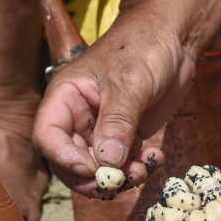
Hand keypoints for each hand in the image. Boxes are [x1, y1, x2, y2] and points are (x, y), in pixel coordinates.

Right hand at [32, 8, 196, 196]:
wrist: (173, 39)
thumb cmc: (143, 47)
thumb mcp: (129, 82)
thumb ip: (117, 122)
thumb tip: (107, 162)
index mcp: (65, 97)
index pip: (47, 136)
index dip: (64, 158)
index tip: (92, 168)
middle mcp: (77, 117)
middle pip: (69, 162)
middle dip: (93, 177)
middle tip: (119, 181)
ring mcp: (100, 130)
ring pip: (97, 169)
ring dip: (119, 177)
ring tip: (145, 167)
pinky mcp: (123, 137)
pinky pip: (121, 165)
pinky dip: (136, 170)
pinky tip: (155, 158)